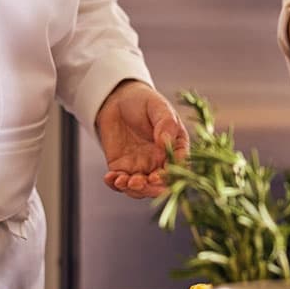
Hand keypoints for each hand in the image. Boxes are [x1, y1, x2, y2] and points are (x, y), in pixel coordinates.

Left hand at [95, 79, 188, 197]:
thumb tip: (165, 142)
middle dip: (149, 188)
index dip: (170, 177)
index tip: (158, 175)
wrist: (118, 99)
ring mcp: (141, 167)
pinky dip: (115, 185)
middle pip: (160, 185)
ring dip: (132, 189)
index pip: (178, 169)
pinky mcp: (122, 168)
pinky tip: (110, 178)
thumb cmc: (144, 101)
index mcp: (176, 148)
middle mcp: (160, 162)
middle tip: (139, 182)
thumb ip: (165, 124)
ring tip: (122, 180)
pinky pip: (121, 183)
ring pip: (141, 188)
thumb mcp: (158, 107)